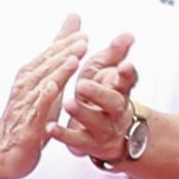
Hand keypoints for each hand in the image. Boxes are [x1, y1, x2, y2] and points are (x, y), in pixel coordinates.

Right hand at [0, 20, 90, 178]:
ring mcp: (27, 103)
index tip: (84, 34)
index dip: (67, 44)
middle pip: (48, 65)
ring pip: (44, 84)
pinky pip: (37, 108)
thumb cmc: (30, 112)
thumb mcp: (48, 79)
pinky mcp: (29, 123)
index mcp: (32, 74)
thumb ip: (60, 51)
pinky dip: (44, 97)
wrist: (4, 148)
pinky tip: (53, 88)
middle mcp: (27, 85)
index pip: (51, 55)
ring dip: (58, 71)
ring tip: (73, 60)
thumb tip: (74, 20)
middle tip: (83, 41)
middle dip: (65, 52)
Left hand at [54, 27, 144, 169]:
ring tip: (68, 104)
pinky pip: (76, 140)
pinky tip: (50, 127)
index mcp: (120, 91)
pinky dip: (63, 134)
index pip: (127, 81)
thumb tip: (127, 34)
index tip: (125, 66)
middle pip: (112, 103)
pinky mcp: (87, 143)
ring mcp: (102, 129)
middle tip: (82, 85)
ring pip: (94, 122)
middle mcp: (114, 111)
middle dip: (98, 94)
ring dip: (81, 113)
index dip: (127, 74)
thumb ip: (116, 53)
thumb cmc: (104, 97)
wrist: (112, 136)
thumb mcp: (108, 73)